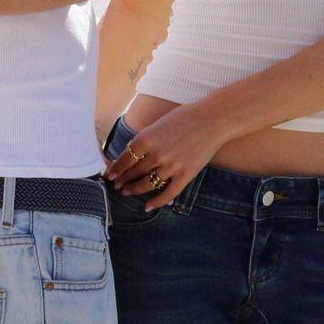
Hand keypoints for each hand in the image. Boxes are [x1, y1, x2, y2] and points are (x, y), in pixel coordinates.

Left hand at [104, 105, 225, 209]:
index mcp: (146, 138)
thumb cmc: (186, 117)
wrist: (213, 119)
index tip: (109, 175)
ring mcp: (171, 167)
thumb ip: (146, 140)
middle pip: (133, 173)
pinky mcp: (185, 175)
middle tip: (117, 185)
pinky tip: (148, 206)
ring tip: (127, 192)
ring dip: (134, 190)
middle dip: (123, 180)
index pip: (124, 159)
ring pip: (146, 184)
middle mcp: (156, 154)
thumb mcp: (158, 124)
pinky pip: (167, 193)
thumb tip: (132, 153)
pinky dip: (156, 202)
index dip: (115, 169)